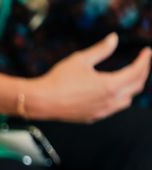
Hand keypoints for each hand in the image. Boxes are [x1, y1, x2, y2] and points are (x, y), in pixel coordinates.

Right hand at [27, 33, 150, 122]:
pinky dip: (118, 99)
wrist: (41, 101)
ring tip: (128, 79)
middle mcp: (109, 101)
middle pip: (136, 87)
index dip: (144, 60)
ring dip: (131, 89)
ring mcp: (101, 111)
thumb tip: (113, 39)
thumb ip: (100, 50)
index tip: (146, 52)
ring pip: (126, 101)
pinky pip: (112, 109)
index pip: (136, 72)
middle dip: (142, 73)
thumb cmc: (58, 80)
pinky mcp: (91, 117)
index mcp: (109, 85)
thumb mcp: (80, 60)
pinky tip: (111, 93)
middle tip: (141, 63)